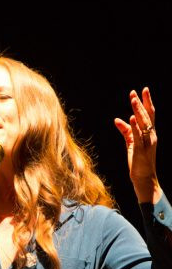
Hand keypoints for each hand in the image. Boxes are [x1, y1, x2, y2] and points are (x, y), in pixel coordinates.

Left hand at [114, 87, 161, 203]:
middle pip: (147, 116)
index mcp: (150, 133)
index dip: (146, 102)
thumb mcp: (131, 143)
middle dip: (141, 103)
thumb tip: (117, 119)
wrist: (144, 177)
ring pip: (143, 123)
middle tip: (134, 92)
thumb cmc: (138, 160)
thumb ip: (126, 131)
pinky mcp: (141, 149)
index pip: (149, 114)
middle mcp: (151, 135)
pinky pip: (138, 135)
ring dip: (138, 111)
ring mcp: (147, 142)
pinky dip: (134, 126)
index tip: (142, 90)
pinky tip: (130, 118)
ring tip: (133, 100)